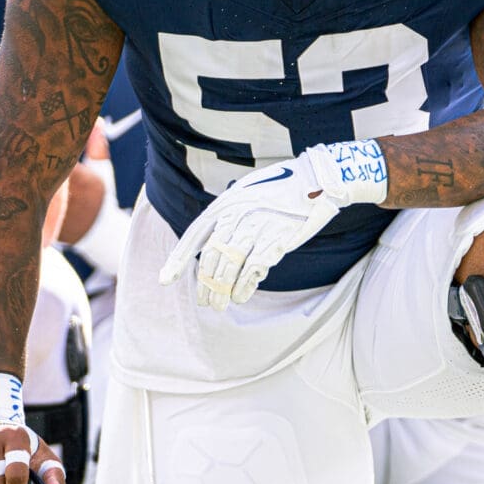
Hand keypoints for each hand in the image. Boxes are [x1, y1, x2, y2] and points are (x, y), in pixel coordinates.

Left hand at [159, 140, 386, 309]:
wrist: (318, 179)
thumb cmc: (282, 187)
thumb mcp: (247, 192)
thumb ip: (230, 214)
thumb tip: (215, 241)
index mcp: (226, 203)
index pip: (195, 235)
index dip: (178, 259)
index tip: (166, 279)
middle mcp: (236, 216)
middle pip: (210, 258)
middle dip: (204, 284)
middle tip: (205, 301)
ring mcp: (256, 229)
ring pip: (228, 269)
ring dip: (221, 291)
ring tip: (220, 304)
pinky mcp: (275, 242)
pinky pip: (251, 272)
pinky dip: (243, 288)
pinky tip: (239, 296)